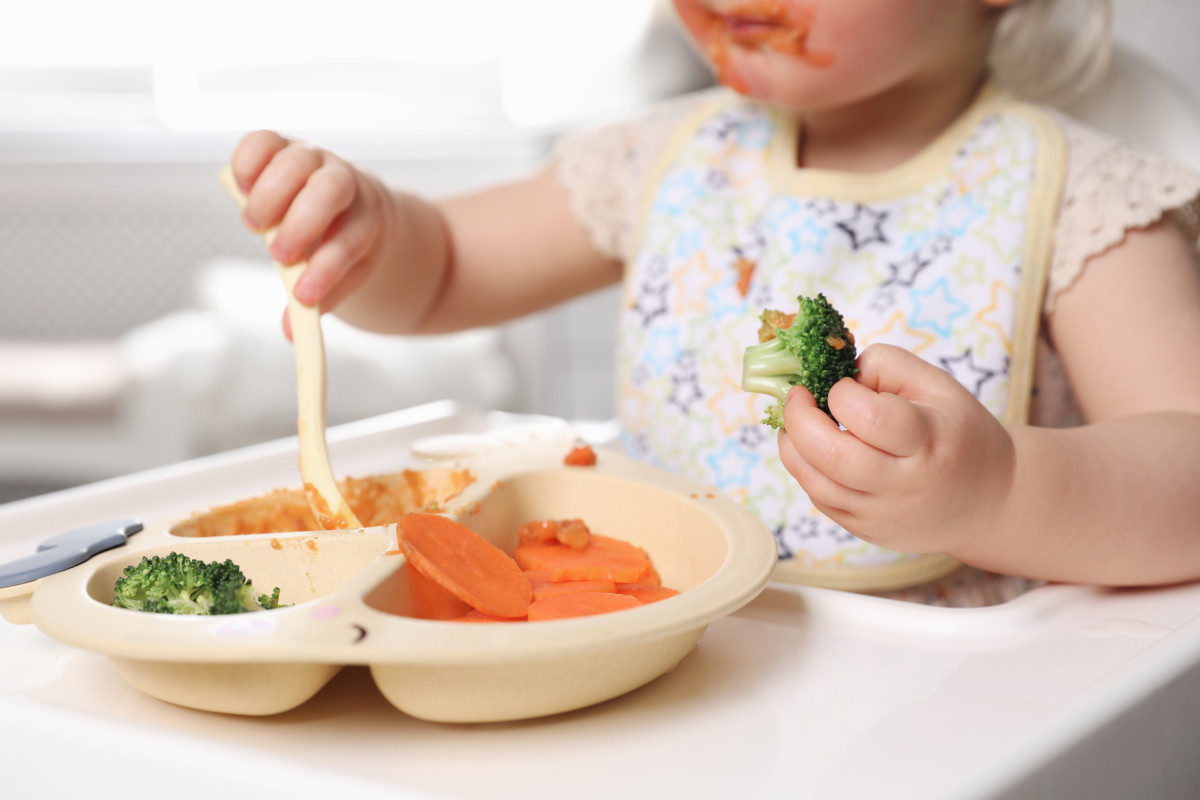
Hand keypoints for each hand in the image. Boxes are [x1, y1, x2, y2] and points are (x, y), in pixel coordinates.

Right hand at [230, 130, 393, 321]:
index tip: (303, 295)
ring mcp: (316, 160)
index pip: (350, 241)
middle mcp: (345, 183)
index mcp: (368, 219)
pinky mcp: (284, 146)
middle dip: (301, 223)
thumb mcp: (342, 277)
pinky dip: (247, 162)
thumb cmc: (343, 246)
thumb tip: (291, 332)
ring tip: (253, 226)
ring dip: (269, 195)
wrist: (357, 203)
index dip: (325, 269)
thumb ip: (318, 300)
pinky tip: (240, 189)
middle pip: (329, 189)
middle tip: (278, 256)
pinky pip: (264, 141)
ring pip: (296, 161)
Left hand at [777, 343, 1015, 554]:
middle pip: (831, 455)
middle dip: (799, 418)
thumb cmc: (959, 434)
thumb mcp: (939, 386)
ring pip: (815, 483)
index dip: (842, 393)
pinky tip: (813, 449)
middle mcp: (904, 485)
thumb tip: (838, 372)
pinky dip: (806, 470)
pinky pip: (820, 500)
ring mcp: (882, 515)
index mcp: (929, 441)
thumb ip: (887, 365)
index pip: (871, 417)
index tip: (842, 385)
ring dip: (792, 446)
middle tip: (796, 396)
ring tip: (796, 422)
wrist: (989, 502)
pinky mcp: (866, 531)